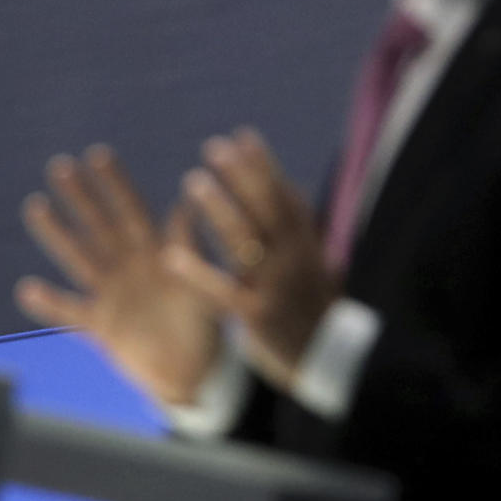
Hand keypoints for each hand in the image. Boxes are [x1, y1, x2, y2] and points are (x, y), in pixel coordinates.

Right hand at [15, 145, 220, 404]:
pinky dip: (49, 303)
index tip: (97, 155)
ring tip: (36, 206)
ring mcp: (111, 295)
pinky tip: (26, 289)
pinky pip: (70, 313)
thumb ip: (190, 246)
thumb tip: (192, 201)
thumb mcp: (203, 283)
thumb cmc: (206, 325)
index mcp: (155, 253)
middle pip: (99, 226)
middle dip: (80, 197)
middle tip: (60, 166)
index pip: (132, 210)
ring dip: (57, 234)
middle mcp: (128, 268)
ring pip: (79, 259)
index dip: (115, 184)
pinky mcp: (101, 327)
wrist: (195, 372)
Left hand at [164, 128, 338, 391]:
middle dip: (241, 176)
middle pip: (265, 209)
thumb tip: (292, 192)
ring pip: (244, 240)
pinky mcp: (257, 316)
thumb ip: (300, 234)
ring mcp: (275, 286)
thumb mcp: (316, 269)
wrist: (329, 364)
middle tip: (215, 147)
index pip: (285, 197)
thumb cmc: (315, 314)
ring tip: (193, 181)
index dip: (265, 166)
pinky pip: (222, 291)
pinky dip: (196, 273)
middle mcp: (292, 260)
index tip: (244, 137)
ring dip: (218, 208)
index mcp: (306, 248)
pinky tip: (171, 255)